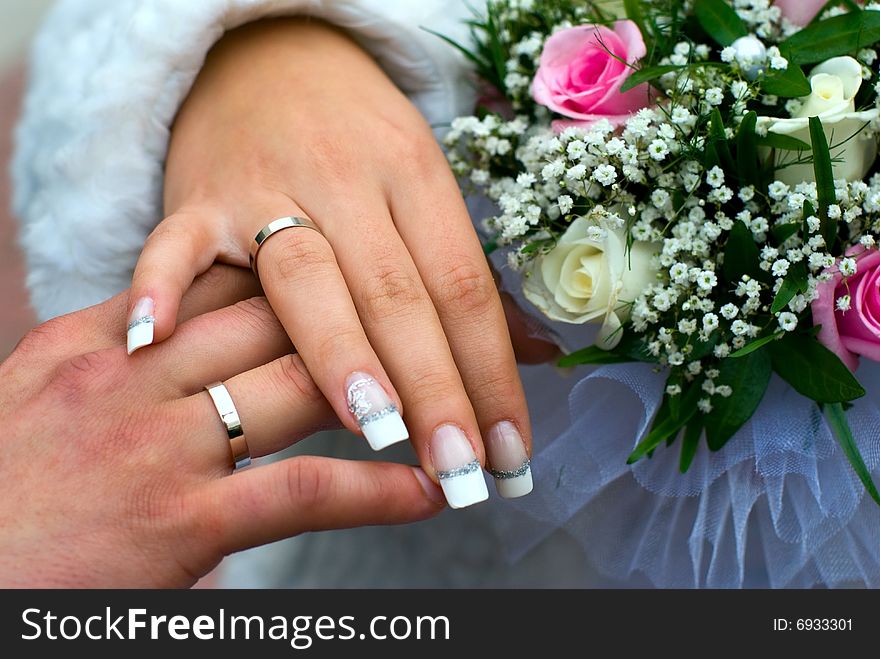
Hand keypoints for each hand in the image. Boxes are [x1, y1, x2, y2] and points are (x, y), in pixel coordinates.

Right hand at [0, 266, 442, 586]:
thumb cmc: (2, 492)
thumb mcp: (39, 402)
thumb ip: (113, 365)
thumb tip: (177, 338)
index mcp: (94, 343)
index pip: (218, 280)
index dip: (296, 273)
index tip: (358, 265)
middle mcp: (129, 375)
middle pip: (270, 316)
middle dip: (356, 313)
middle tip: (427, 316)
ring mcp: (156, 445)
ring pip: (296, 385)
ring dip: (382, 390)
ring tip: (446, 397)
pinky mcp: (178, 523)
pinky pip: (299, 492)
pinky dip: (373, 491)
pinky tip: (424, 490)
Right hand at [126, 18, 537, 505]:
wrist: (265, 55)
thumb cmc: (355, 138)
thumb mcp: (421, 185)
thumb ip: (465, 276)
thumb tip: (539, 356)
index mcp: (414, 173)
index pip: (462, 287)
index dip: (491, 374)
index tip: (510, 452)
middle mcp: (346, 179)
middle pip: (398, 293)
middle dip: (434, 388)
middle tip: (462, 470)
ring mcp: (265, 187)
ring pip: (307, 276)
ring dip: (340, 353)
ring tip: (376, 430)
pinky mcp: (195, 197)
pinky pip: (174, 242)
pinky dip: (162, 286)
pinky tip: (157, 341)